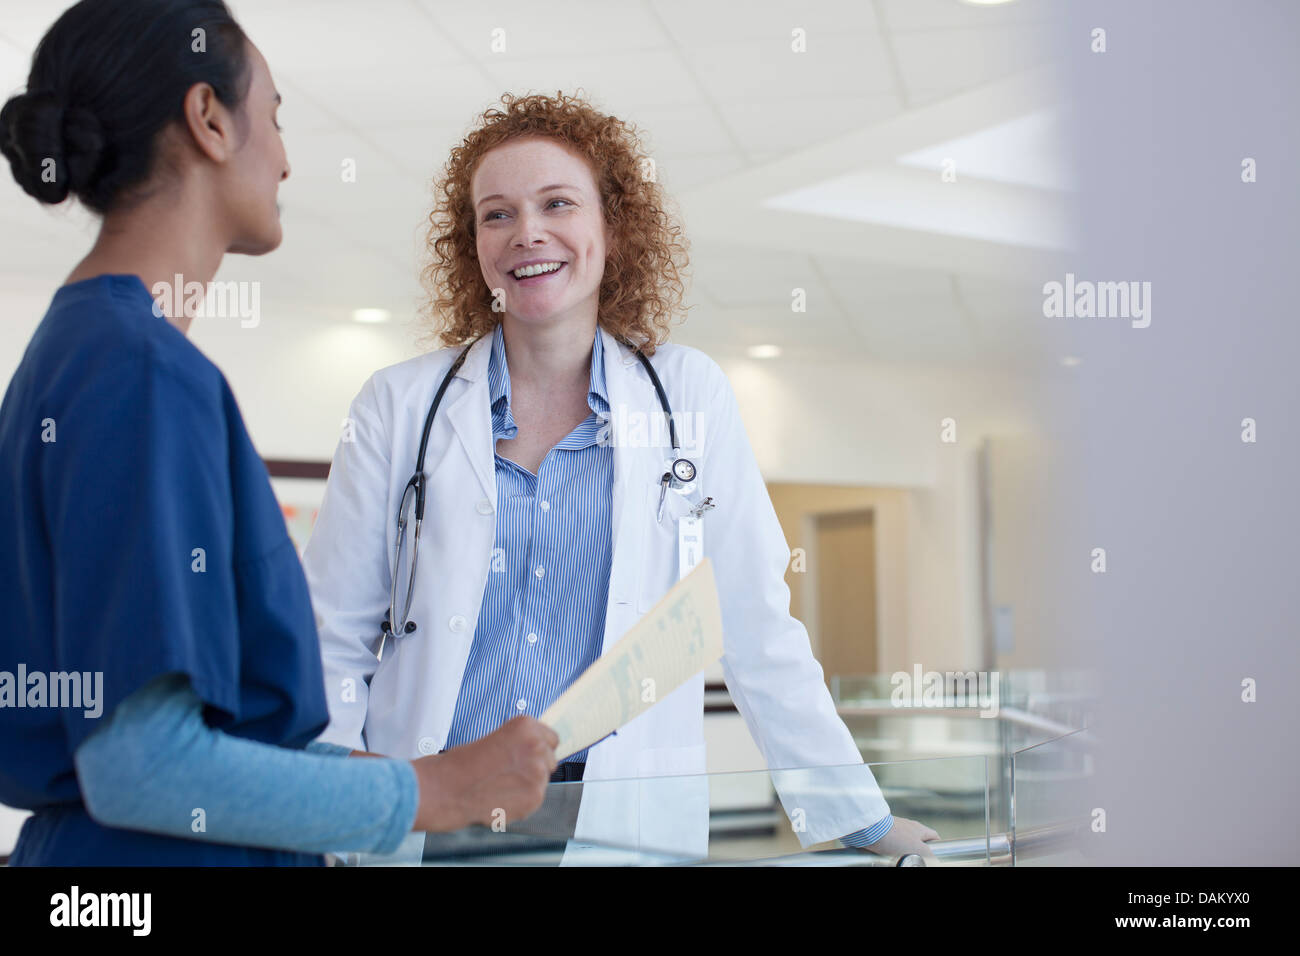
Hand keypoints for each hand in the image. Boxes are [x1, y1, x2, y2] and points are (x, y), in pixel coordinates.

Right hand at [409, 716, 557, 831]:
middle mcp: (536, 746)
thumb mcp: (495, 739)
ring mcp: (537, 772)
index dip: (537, 750)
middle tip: (509, 774)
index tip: (526, 757)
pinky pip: (535, 799)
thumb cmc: (462, 764)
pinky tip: (501, 797)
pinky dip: (522, 802)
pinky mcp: (535, 796)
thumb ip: (520, 744)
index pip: (551, 739)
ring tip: (500, 787)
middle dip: (534, 768)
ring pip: (543, 781)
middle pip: (550, 760)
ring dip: (528, 785)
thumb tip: (536, 754)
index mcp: (526, 726)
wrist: (446, 788)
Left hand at [861, 816, 940, 862]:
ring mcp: (893, 831)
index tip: (935, 854)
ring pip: (902, 846)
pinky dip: (889, 854)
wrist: (870, 830)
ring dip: (903, 855)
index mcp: (918, 829)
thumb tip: (934, 861)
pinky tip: (888, 859)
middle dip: (917, 853)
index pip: (933, 836)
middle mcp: (906, 828)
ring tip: (901, 861)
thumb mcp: (919, 848)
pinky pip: (889, 847)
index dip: (936, 845)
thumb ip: (929, 855)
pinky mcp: (882, 835)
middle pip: (917, 842)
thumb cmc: (895, 837)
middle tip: (917, 860)